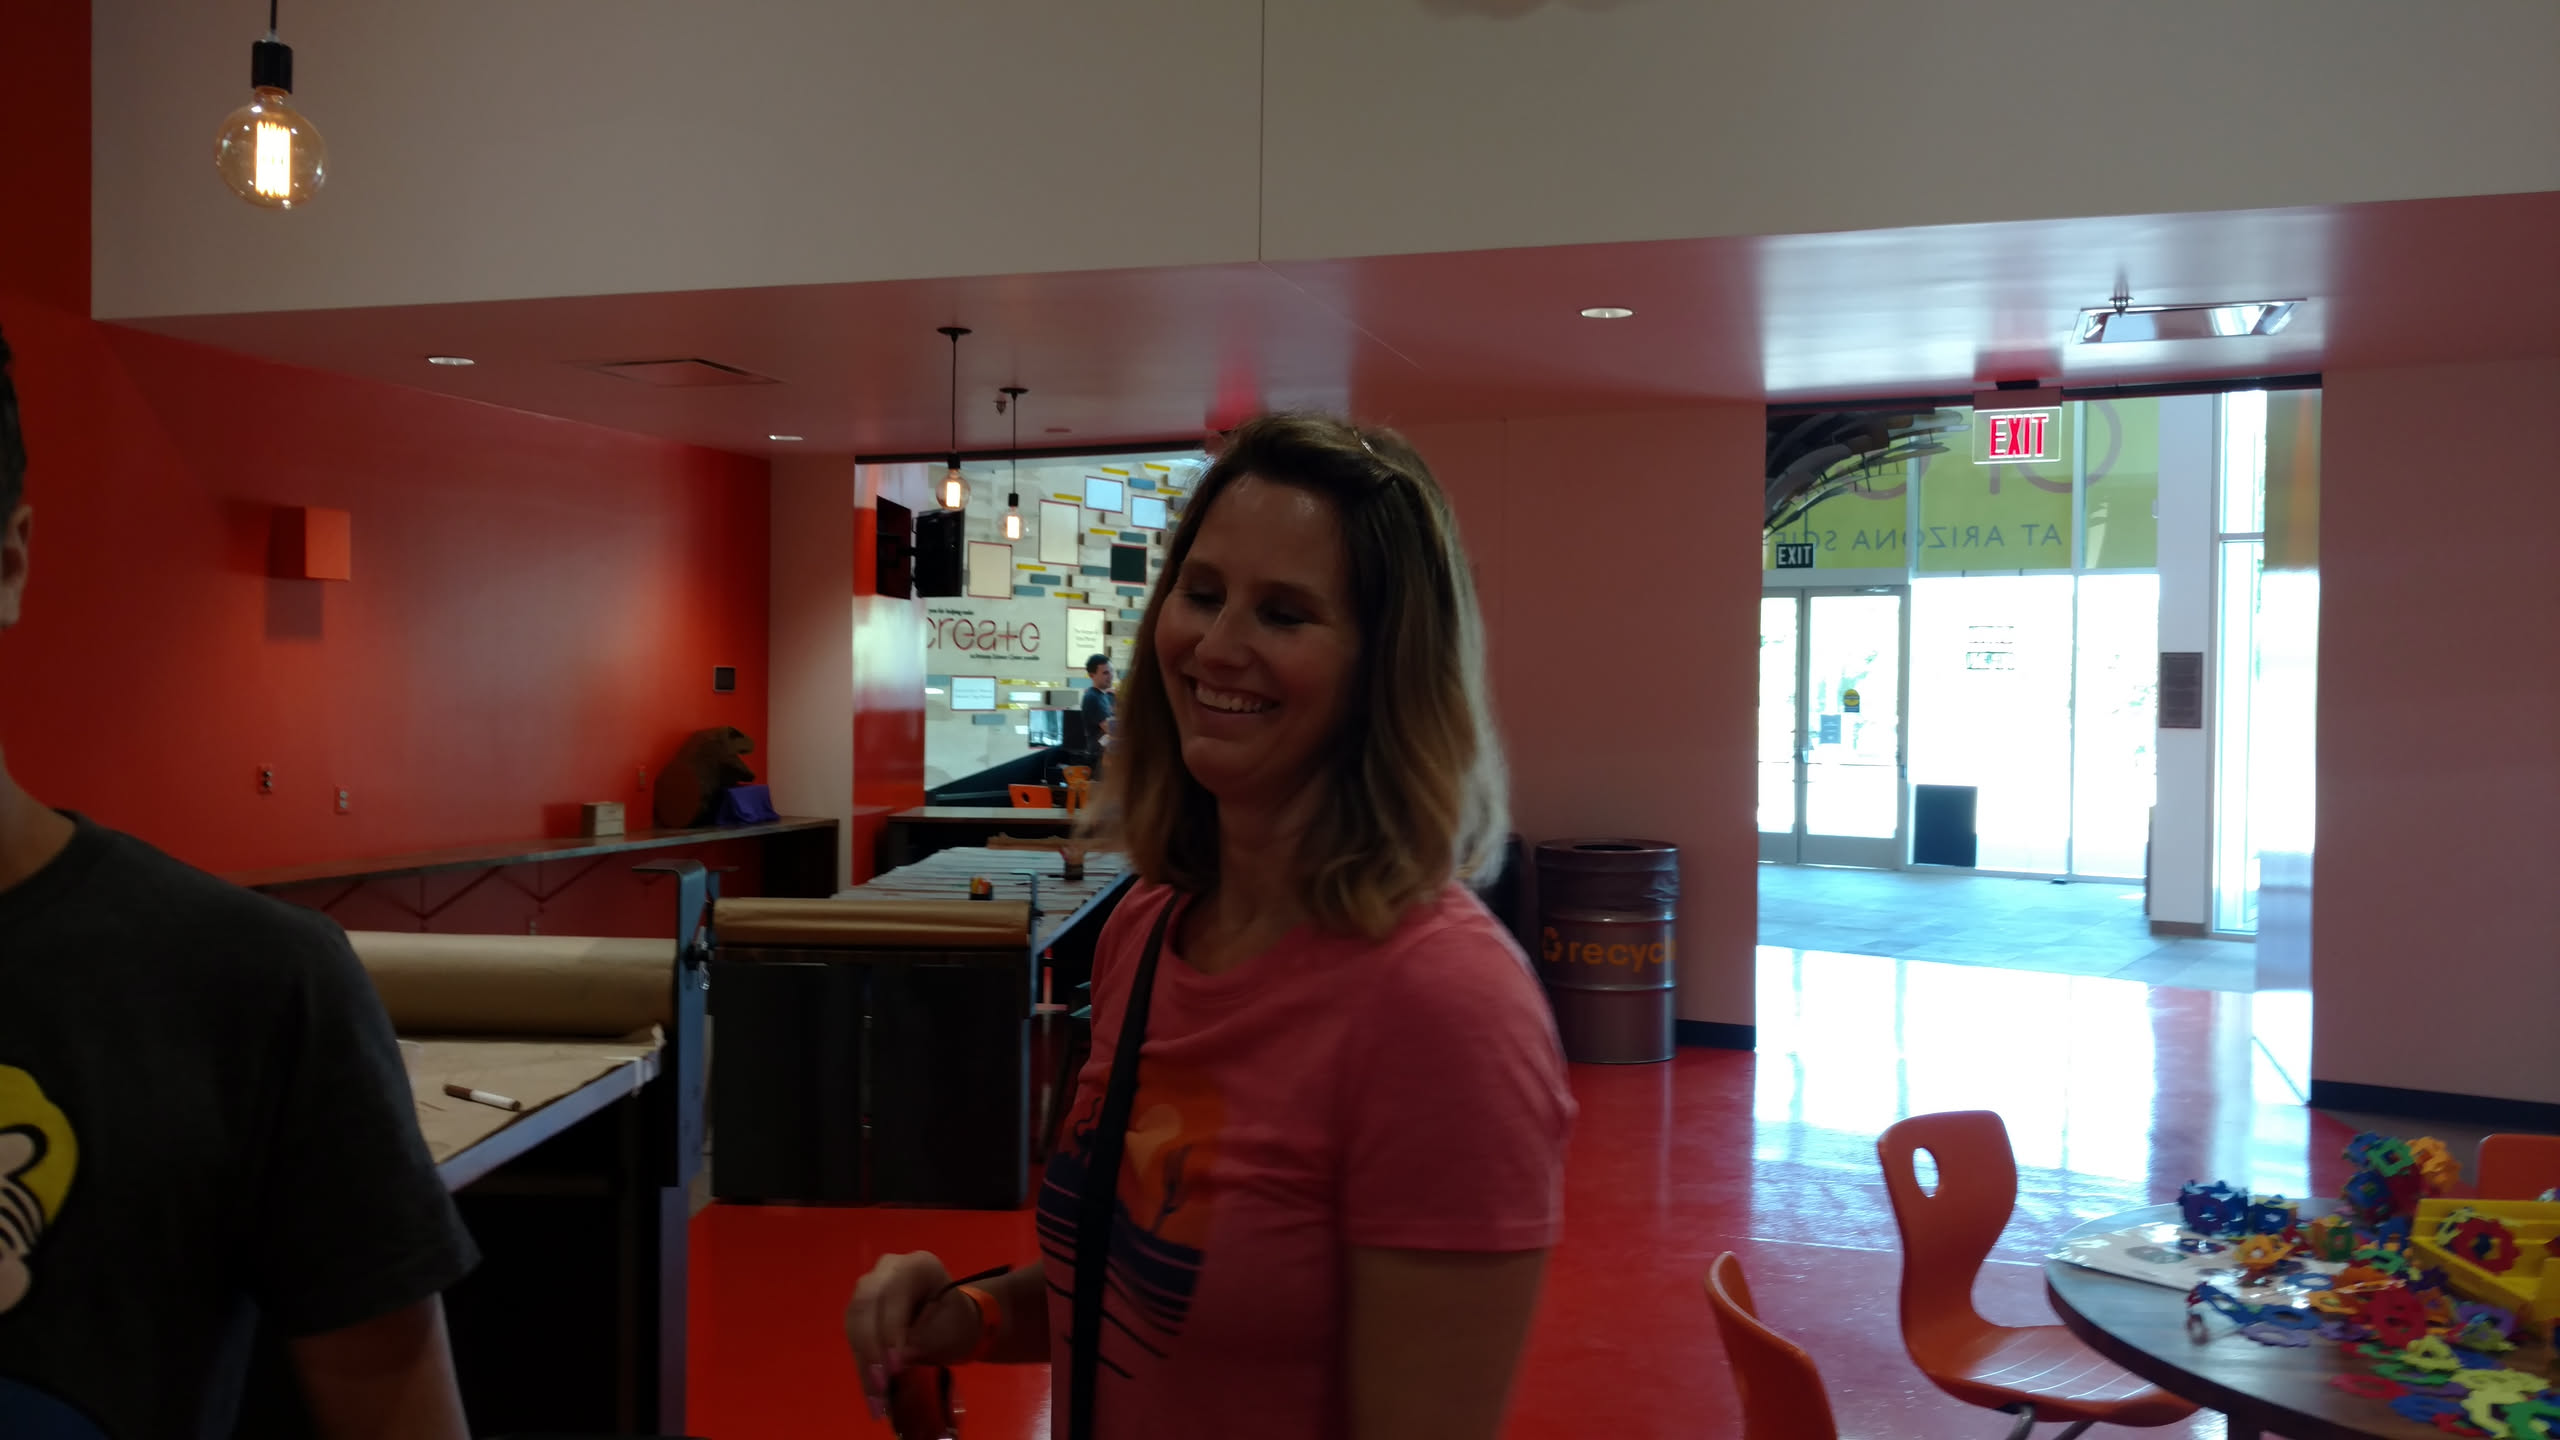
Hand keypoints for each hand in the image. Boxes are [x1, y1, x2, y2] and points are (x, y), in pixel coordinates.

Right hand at [844, 1252, 983, 1419]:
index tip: (895, 1368)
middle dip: (871, 1349)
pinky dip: (862, 1365)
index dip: (890, 1332)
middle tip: (880, 1386)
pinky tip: (871, 1392)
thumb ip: (920, 1342)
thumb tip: (892, 1363)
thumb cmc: (955, 1324)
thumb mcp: (947, 1331)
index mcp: (917, 1265)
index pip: (893, 1295)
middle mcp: (887, 1269)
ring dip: (863, 1362)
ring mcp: (870, 1287)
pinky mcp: (861, 1310)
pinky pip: (854, 1335)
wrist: (952, 1324)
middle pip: (866, 1305)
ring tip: (875, 1398)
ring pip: (855, 1322)